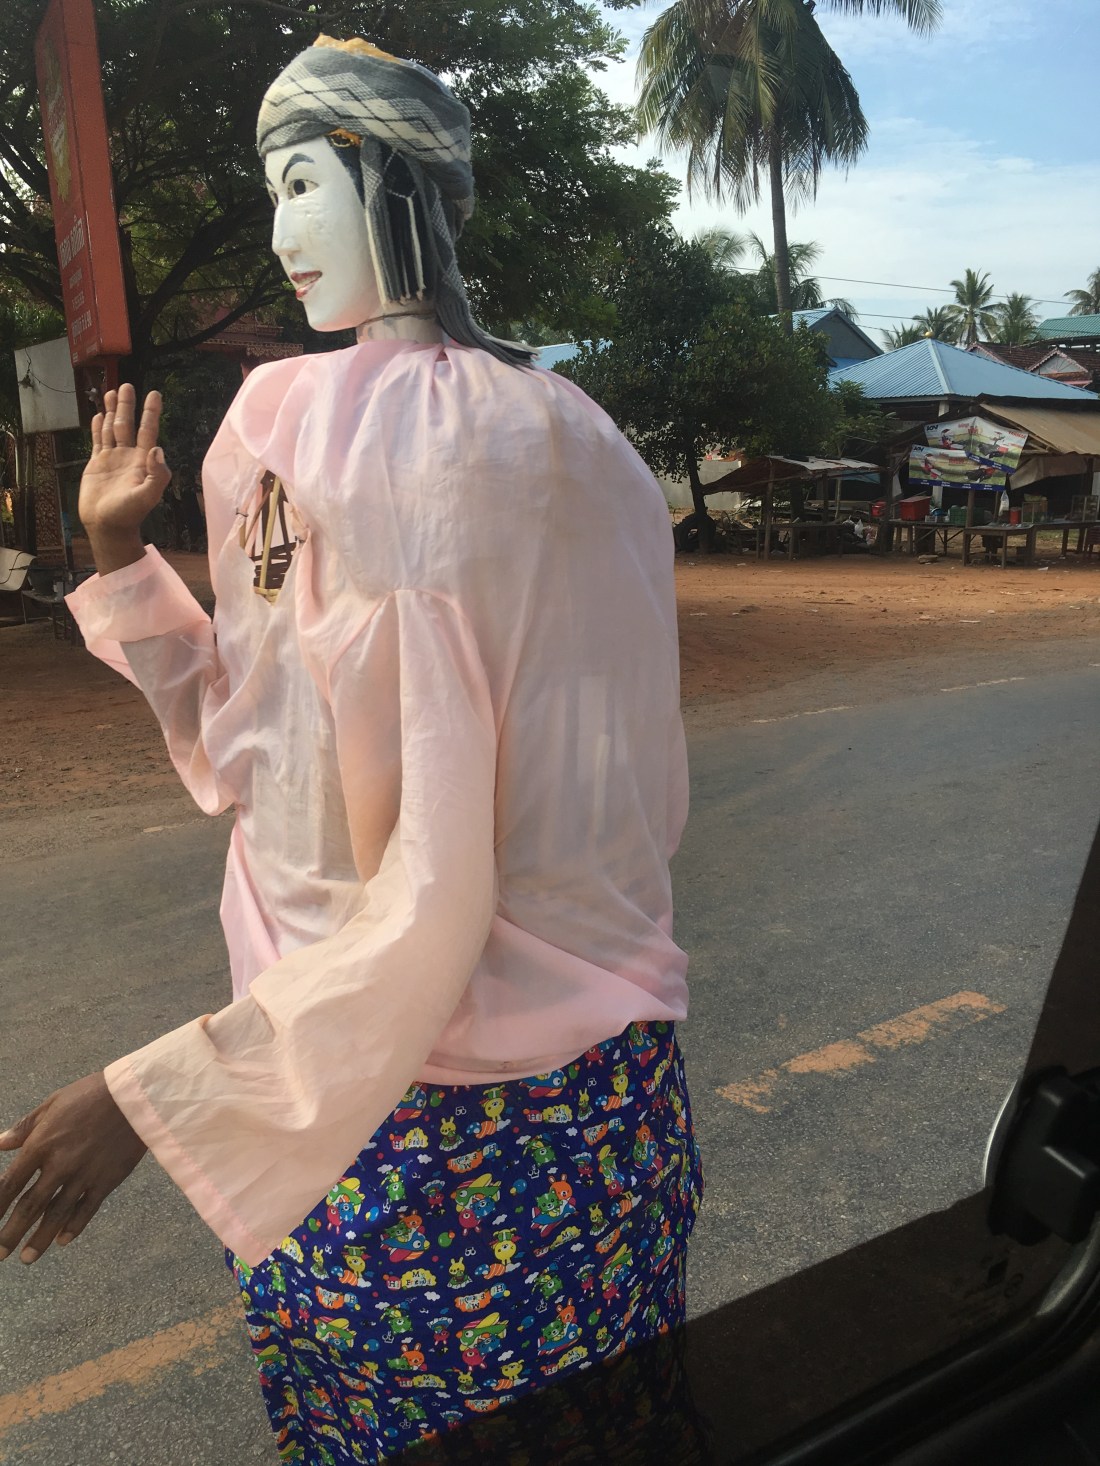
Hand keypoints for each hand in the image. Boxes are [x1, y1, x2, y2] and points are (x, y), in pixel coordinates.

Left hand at [0, 1074, 146, 1263]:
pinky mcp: (107, 1180)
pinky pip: (87, 1209)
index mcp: (42, 1145)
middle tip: (0, 1254)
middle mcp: (60, 1165)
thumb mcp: (53, 1104)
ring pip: (57, 1214)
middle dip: (12, 1233)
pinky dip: (74, 1226)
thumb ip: (25, 1127)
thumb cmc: (91, 1095)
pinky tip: (63, 1240)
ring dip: (40, 1238)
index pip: (10, 1183)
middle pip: (31, 1206)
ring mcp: (84, 1175)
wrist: (135, 1096)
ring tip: (27, 1259)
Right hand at [79, 383, 171, 542]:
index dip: (151, 413)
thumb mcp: (148, 495)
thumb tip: (157, 448)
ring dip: (111, 411)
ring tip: (111, 393)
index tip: (155, 394)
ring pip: (111, 428)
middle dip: (127, 405)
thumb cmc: (129, 514)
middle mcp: (128, 456)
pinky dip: (97, 428)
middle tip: (127, 385)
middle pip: (128, 424)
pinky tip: (98, 416)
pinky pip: (98, 441)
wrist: (107, 526)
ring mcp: (112, 459)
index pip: (148, 430)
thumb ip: (157, 474)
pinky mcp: (97, 464)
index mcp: (143, 461)